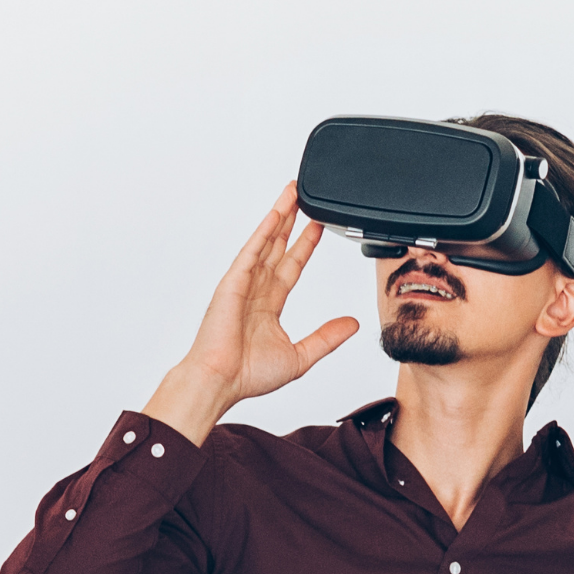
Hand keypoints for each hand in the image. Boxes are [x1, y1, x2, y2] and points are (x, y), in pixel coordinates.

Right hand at [145, 187, 361, 440]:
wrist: (221, 381)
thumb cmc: (248, 375)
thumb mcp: (301, 356)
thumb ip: (326, 337)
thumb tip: (351, 324)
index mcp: (269, 306)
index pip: (292, 266)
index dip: (306, 245)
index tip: (319, 227)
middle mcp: (256, 290)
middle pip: (278, 245)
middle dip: (292, 220)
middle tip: (304, 196)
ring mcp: (243, 283)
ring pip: (266, 241)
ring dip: (279, 216)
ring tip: (291, 192)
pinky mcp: (233, 283)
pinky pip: (252, 251)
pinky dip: (264, 232)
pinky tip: (276, 214)